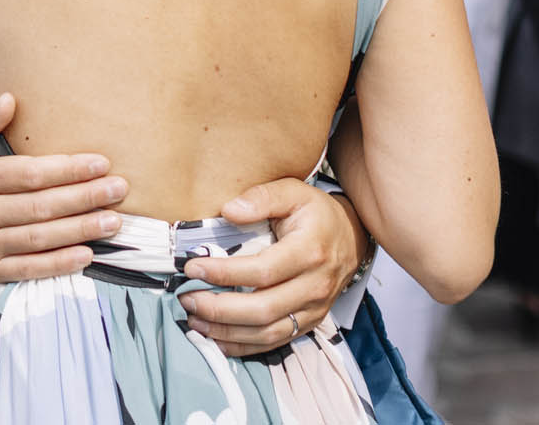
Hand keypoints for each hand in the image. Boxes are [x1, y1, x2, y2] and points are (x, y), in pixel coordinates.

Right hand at [0, 93, 127, 285]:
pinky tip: (86, 256)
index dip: (66, 169)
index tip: (99, 163)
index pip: (28, 173)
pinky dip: (58, 264)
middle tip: (118, 190)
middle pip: (40, 206)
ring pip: (38, 238)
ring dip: (80, 230)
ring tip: (113, 222)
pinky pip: (27, 269)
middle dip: (84, 198)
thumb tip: (11, 101)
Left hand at [176, 179, 367, 355]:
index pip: (262, 270)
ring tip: (194, 319)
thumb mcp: (293, 191)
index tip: (192, 268)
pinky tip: (216, 338)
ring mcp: (314, 309)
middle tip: (187, 298)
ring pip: (267, 332)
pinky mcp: (309, 323)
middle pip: (263, 308)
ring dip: (227, 332)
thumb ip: (262, 197)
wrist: (351, 237)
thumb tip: (229, 210)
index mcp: (309, 251)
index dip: (225, 273)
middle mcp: (315, 285)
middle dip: (219, 308)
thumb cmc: (316, 213)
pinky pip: (275, 341)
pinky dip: (243, 346)